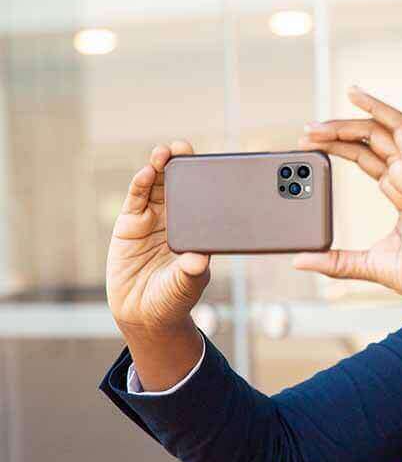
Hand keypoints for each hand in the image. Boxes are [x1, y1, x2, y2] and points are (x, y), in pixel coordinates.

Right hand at [106, 141, 210, 330]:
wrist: (143, 313)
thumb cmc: (172, 298)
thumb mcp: (186, 285)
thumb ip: (191, 272)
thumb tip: (199, 260)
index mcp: (197, 230)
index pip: (203, 199)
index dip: (204, 180)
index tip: (210, 165)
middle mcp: (176, 220)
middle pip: (179, 184)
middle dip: (181, 164)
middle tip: (183, 148)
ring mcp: (153, 219)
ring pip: (158, 186)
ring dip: (160, 167)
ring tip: (164, 153)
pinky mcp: (130, 223)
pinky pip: (137, 198)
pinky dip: (141, 183)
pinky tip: (147, 171)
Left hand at [293, 85, 401, 309]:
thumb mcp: (368, 265)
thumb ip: (336, 261)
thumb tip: (299, 261)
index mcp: (398, 191)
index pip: (364, 156)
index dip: (337, 145)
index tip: (307, 143)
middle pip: (375, 138)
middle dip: (342, 127)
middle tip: (311, 127)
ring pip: (400, 130)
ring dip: (376, 110)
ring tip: (351, 93)